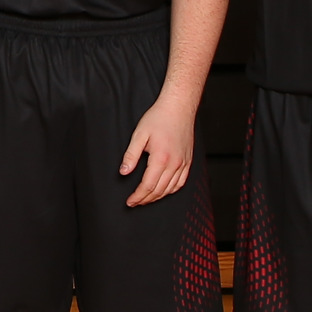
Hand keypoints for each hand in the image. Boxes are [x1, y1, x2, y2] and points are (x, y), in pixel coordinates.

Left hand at [118, 92, 195, 206]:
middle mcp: (175, 163)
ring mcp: (183, 163)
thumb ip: (131, 155)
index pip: (148, 185)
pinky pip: (181, 182)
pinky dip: (171, 190)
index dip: (138, 196)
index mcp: (161, 158)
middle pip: (159, 190)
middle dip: (145, 199)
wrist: (178, 108)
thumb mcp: (139, 134)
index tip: (130, 201)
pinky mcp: (188, 161)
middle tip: (135, 202)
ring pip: (170, 189)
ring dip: (157, 197)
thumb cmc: (158, 118)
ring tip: (146, 199)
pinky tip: (163, 191)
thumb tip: (123, 172)